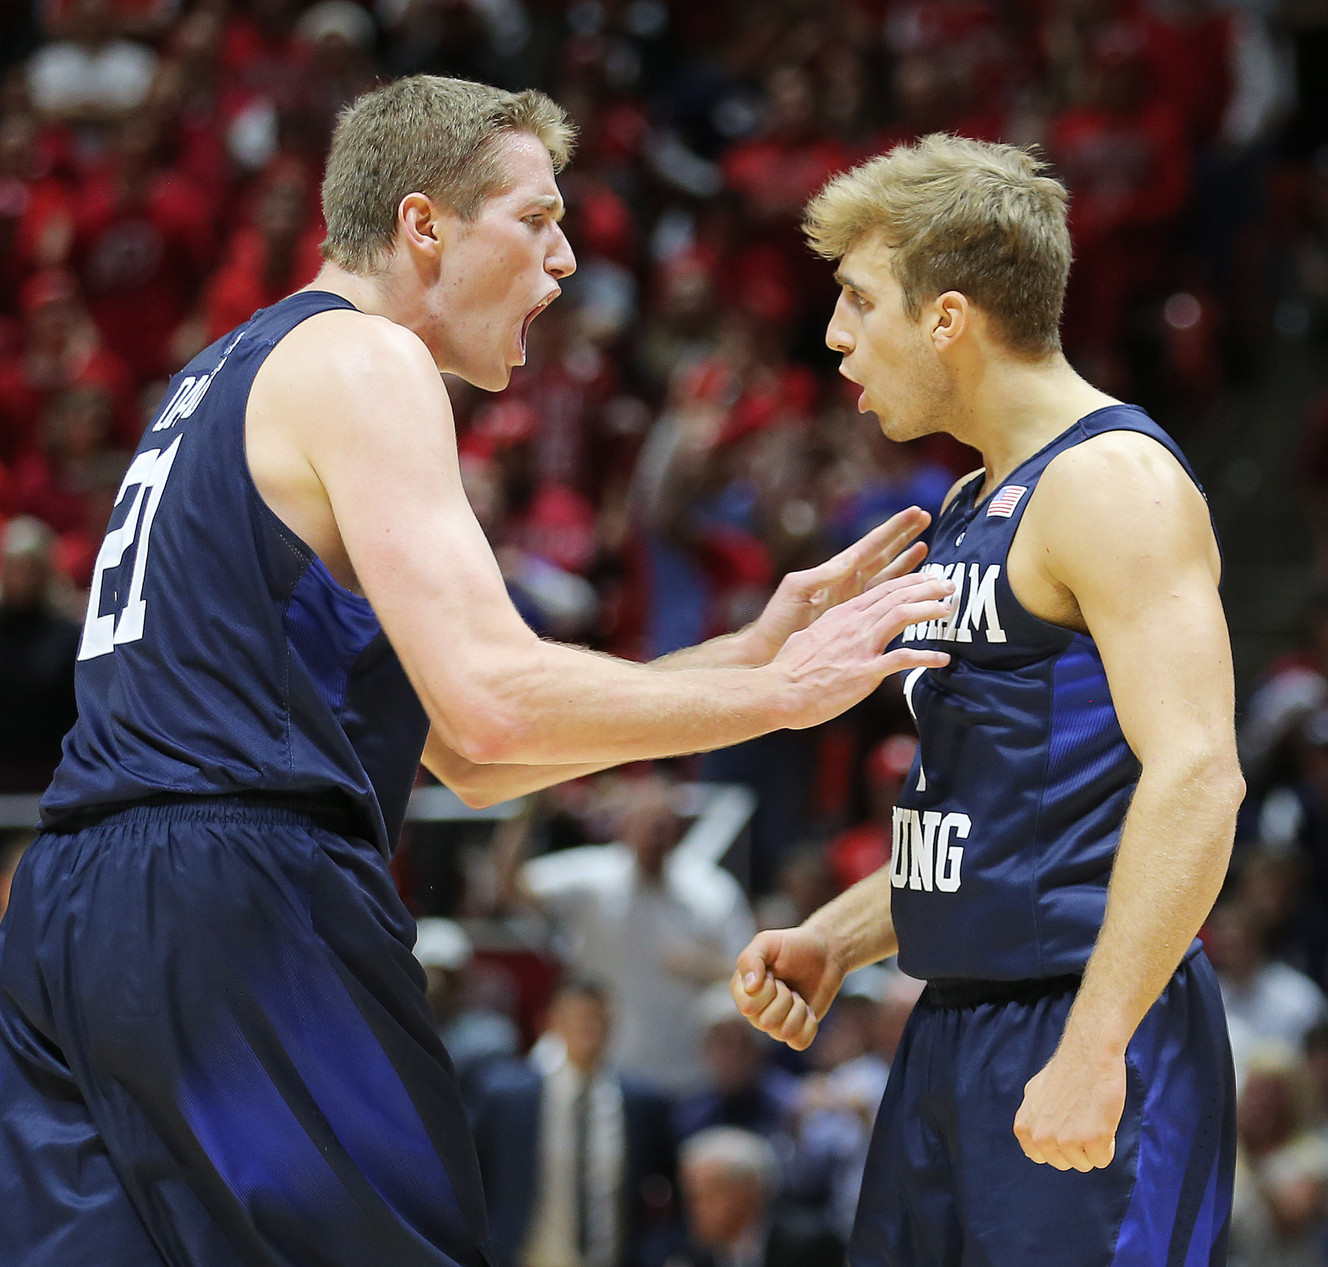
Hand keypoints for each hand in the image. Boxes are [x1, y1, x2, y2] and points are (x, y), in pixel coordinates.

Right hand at [729, 926, 847, 1050]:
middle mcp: (755, 1011)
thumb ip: (750, 959)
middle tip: (787, 984)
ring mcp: (775, 1024)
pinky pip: (800, 1042)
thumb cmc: (793, 945)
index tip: (773, 973)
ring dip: (798, 1009)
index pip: (747, 1007)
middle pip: (767, 1022)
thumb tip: (750, 987)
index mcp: (742, 990)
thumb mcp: (767, 942)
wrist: (824, 953)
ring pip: (784, 1033)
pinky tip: (808, 1009)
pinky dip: (809, 1024)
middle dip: (785, 998)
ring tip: (797, 994)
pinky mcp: (796, 1032)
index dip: (766, 991)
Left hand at [740, 508, 933, 664]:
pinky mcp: (854, 620)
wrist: (770, 651)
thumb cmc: (778, 620)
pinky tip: (914, 587)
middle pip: (882, 555)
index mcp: (835, 573)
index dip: (893, 530)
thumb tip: (850, 560)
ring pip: (887, 576)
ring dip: (906, 561)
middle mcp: (847, 583)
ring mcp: (852, 601)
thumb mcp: (797, 590)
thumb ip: (822, 574)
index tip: (914, 513)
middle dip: (903, 537)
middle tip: (926, 518)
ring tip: (926, 545)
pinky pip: (883, 602)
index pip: (870, 546)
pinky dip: (900, 592)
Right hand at [772, 570, 951, 729]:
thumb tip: (835, 635)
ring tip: (948, 610)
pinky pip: (903, 660)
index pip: (881, 590)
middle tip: (948, 585)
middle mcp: (854, 625)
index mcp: (841, 614)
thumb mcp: (809, 638)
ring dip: (929, 610)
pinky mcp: (865, 671)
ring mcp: (861, 646)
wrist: (779, 691)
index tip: (927, 579)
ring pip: (902, 616)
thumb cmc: (789, 669)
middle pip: (897, 596)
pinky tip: (942, 659)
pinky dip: (926, 658)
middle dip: (926, 588)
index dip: (908, 581)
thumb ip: (829, 632)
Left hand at [1013, 1047, 1126, 1171]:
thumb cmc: (1065, 1071)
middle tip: (1080, 1117)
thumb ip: (1031, 1118)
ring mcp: (1066, 1141)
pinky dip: (1108, 1145)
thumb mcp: (1034, 1093)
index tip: (1064, 1125)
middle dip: (1075, 1146)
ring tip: (1090, 1116)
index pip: (1039, 1157)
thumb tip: (1032, 1138)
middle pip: (1064, 1163)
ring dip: (1091, 1145)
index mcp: (1024, 1128)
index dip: (1056, 1143)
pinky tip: (1102, 1120)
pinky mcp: (1092, 1141)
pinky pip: (1103, 1159)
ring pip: (1084, 1163)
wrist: (1088, 1055)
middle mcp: (1041, 1137)